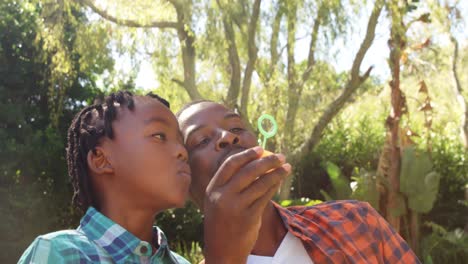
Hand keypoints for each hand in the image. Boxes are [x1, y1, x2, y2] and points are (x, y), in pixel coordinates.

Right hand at [203, 147, 290, 263]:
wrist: (222, 250)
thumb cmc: (223, 222)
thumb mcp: (218, 201)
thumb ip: (231, 184)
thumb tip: (254, 162)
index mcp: (213, 189)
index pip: (230, 164)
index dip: (247, 154)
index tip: (260, 149)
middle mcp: (223, 196)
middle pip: (248, 171)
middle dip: (267, 161)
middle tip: (281, 156)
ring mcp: (236, 207)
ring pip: (261, 183)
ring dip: (276, 173)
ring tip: (286, 167)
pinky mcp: (249, 217)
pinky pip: (265, 197)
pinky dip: (274, 186)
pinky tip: (280, 181)